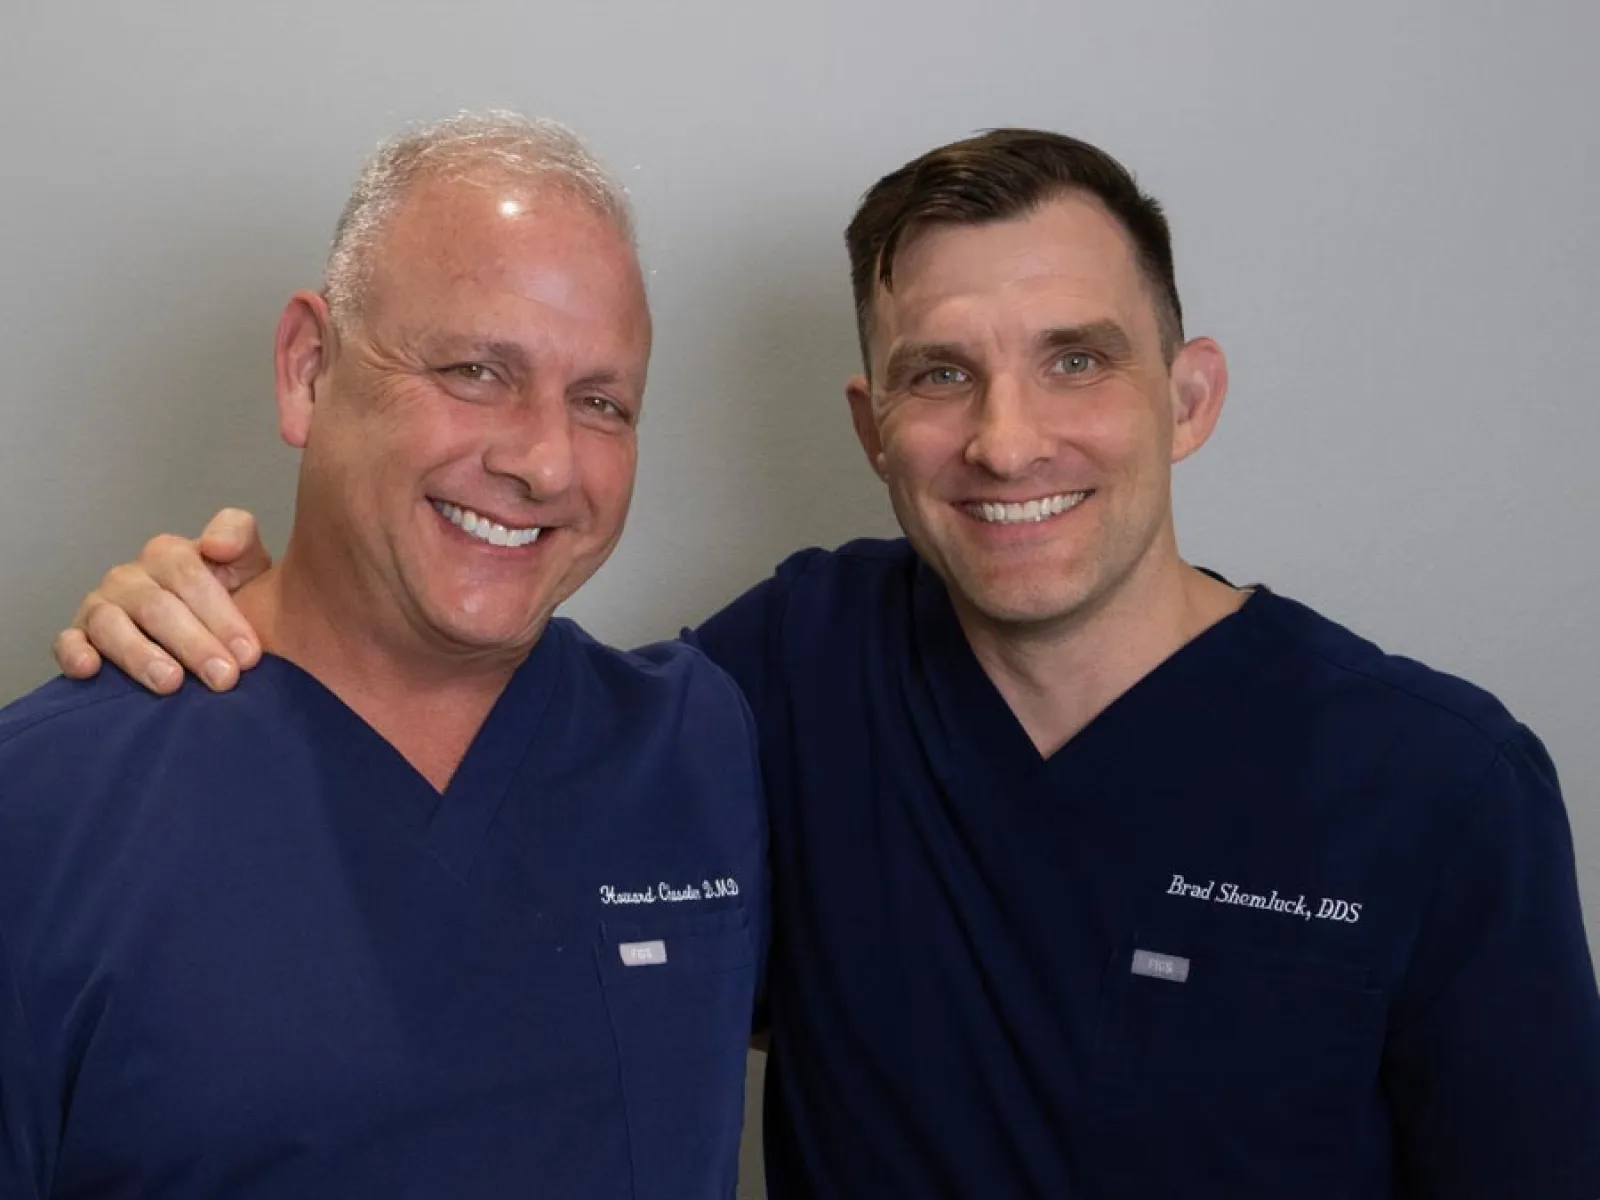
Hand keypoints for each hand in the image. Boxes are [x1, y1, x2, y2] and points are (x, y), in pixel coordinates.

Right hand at [53, 508, 272, 693]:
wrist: (212, 633)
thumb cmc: (232, 596)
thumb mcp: (247, 562)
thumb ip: (239, 536)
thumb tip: (215, 545)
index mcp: (168, 554)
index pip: (190, 576)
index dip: (222, 615)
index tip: (249, 653)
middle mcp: (130, 576)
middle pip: (157, 606)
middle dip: (194, 644)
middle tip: (224, 678)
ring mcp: (101, 605)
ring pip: (111, 625)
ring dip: (141, 655)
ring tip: (172, 683)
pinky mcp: (79, 635)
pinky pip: (68, 641)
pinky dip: (74, 654)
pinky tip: (91, 670)